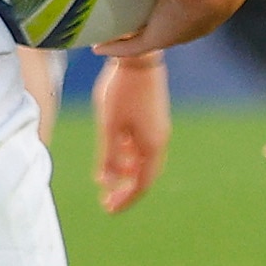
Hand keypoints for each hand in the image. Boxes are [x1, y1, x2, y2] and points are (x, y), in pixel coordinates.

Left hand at [91, 53, 169, 213]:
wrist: (138, 56)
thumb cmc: (121, 91)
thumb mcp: (109, 126)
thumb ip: (109, 157)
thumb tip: (106, 183)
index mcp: (152, 146)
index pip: (141, 184)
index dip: (125, 199)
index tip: (108, 208)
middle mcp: (159, 140)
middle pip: (144, 174)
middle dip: (126, 189)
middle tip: (108, 201)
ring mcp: (157, 128)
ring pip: (142, 160)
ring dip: (126, 172)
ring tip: (107, 179)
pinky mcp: (153, 116)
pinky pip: (142, 145)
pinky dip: (128, 155)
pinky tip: (114, 152)